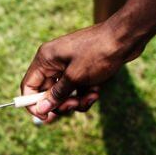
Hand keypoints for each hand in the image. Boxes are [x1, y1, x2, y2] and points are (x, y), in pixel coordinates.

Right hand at [20, 18, 145, 120]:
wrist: (126, 37)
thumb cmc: (98, 53)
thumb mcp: (75, 78)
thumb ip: (56, 95)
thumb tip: (41, 109)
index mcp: (45, 59)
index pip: (29, 86)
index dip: (33, 104)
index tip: (45, 116)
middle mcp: (53, 62)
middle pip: (47, 92)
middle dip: (61, 103)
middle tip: (74, 106)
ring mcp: (68, 65)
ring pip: (64, 93)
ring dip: (76, 100)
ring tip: (91, 97)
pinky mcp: (81, 69)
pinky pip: (76, 88)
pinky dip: (85, 93)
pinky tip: (97, 90)